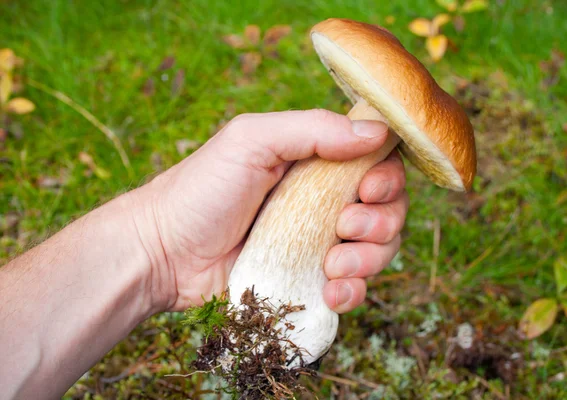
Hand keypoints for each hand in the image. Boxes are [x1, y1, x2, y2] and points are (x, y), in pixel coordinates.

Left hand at [130, 109, 407, 313]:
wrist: (163, 254)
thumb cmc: (202, 189)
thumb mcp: (251, 140)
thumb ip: (312, 129)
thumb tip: (378, 131)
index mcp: (315, 162)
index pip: (377, 162)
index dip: (387, 176)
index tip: (367, 188)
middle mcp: (323, 200)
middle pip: (388, 207)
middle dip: (381, 219)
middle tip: (345, 225)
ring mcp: (317, 243)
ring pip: (380, 249)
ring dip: (370, 257)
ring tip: (333, 263)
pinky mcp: (307, 280)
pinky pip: (354, 288)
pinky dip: (354, 292)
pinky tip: (331, 291)